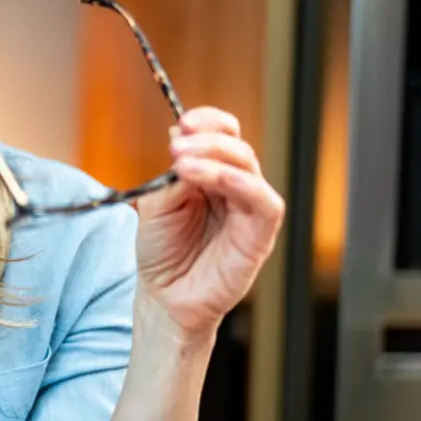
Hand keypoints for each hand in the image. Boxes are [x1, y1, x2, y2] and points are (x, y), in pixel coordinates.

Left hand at [132, 107, 284, 339]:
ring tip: (182, 163)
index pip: (222, 135)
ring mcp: (249, 209)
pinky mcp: (260, 235)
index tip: (183, 122)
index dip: (208, 122)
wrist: (163, 298)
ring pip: (249, 168)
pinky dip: (245, 185)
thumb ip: (170, 174)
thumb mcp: (156, 204)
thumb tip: (177, 131)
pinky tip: (221, 179)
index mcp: (210, 174)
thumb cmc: (161, 252)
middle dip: (207, 140)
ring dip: (217, 159)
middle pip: (236, 146)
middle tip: (176, 146)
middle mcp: (234, 187)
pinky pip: (265, 203)